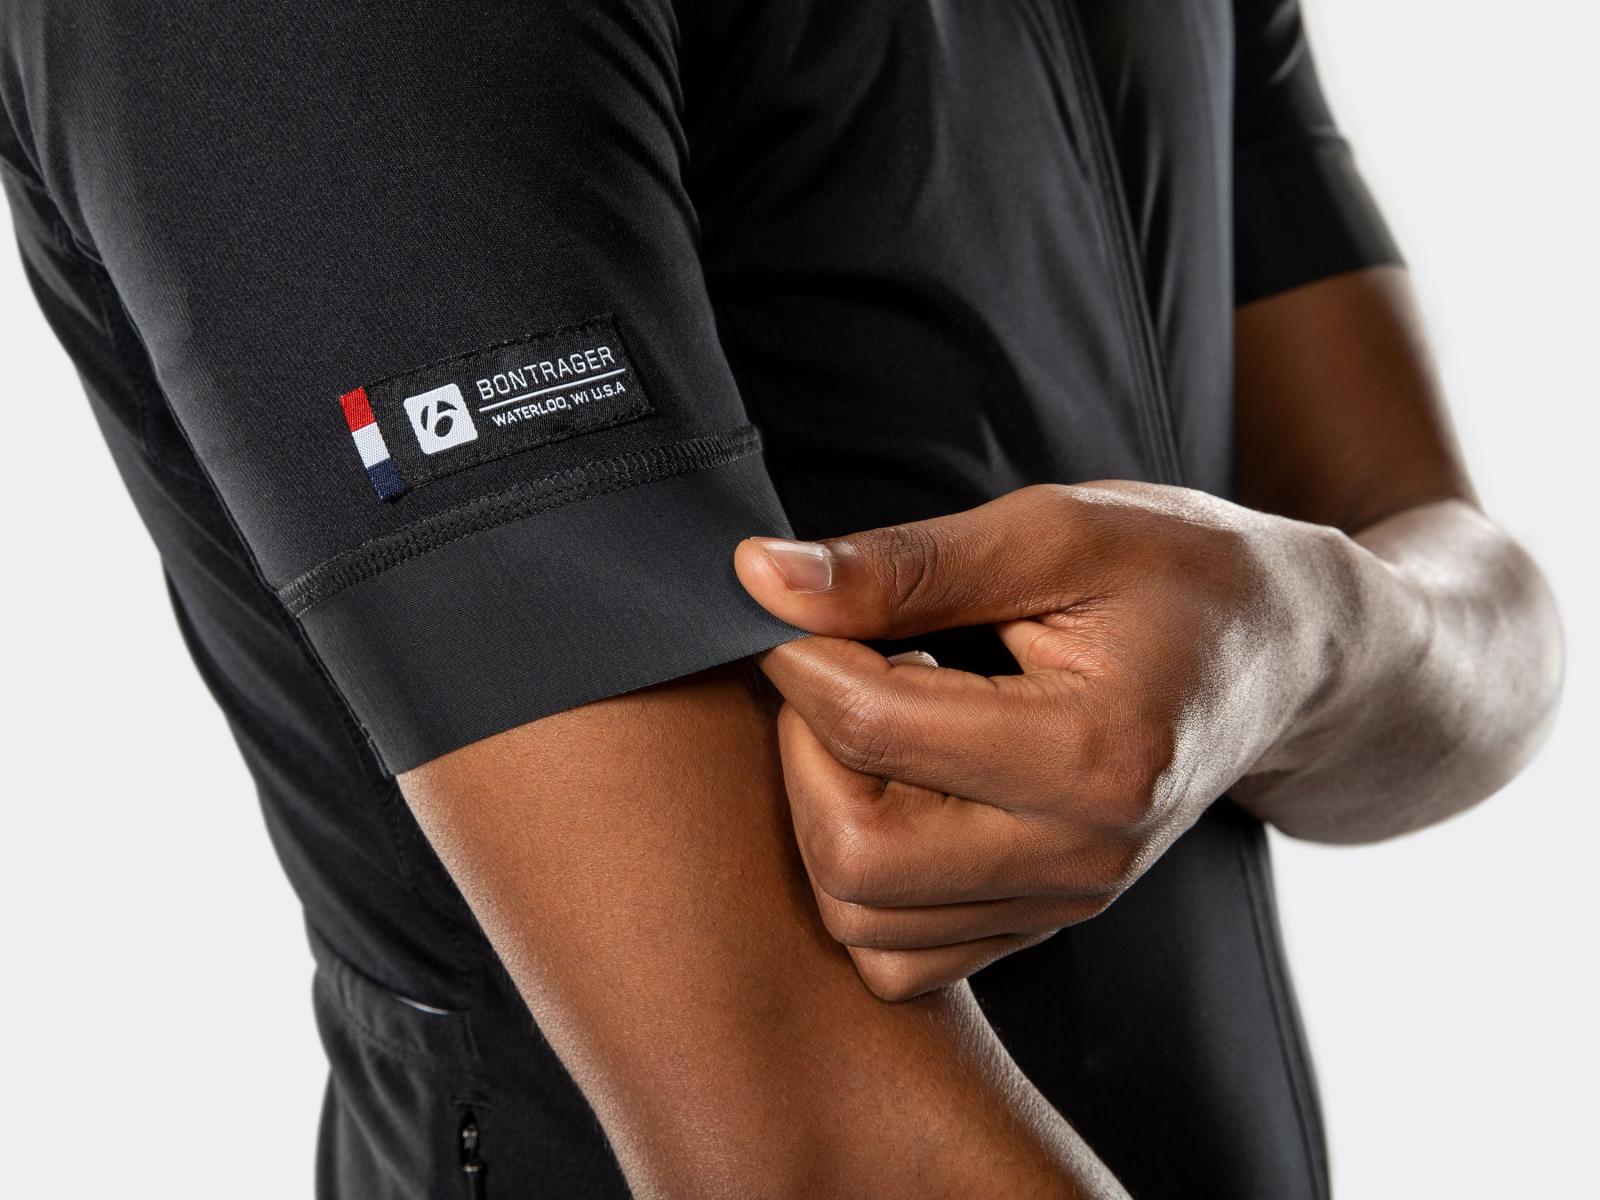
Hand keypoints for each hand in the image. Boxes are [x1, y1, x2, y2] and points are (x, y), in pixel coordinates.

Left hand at [735, 483, 1354, 999]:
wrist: (1287, 653)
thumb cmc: (1182, 573)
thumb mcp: (1056, 530)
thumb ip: (905, 563)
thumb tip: (761, 578)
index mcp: (1094, 752)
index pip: (871, 729)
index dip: (801, 657)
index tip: (798, 606)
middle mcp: (1082, 854)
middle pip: (851, 854)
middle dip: (803, 753)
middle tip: (836, 670)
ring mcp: (1067, 902)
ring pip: (861, 919)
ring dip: (827, 814)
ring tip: (878, 724)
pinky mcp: (1047, 921)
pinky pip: (902, 952)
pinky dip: (865, 878)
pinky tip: (901, 785)